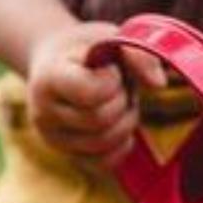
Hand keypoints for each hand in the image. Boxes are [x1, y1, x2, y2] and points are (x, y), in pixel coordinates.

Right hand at [23, 21, 166, 158]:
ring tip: (118, 101)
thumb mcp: (108, 38)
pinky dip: (122, 144)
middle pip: (100, 121)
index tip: (109, 68)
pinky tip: (118, 122)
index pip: (90, 94)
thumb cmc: (86, 49)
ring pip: (105, 144)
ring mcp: (54, 140)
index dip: (112, 81)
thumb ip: (136, 54)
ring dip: (125, 121)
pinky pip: (106, 163)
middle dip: (121, 101)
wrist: (57, 62)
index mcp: (47, 79)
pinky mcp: (70, 156)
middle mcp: (43, 114)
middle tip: (119, 85)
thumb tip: (159, 84)